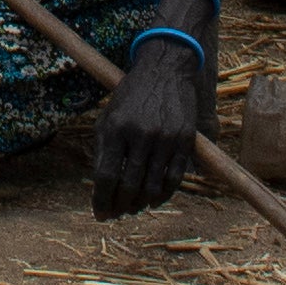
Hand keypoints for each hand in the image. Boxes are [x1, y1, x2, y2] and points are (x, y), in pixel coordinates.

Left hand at [90, 26, 209, 215]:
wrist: (165, 70)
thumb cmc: (131, 96)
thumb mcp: (108, 117)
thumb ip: (102, 150)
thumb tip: (102, 188)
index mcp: (116, 128)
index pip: (106, 176)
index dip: (102, 200)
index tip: (100, 214)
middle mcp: (141, 134)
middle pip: (129, 186)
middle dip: (121, 206)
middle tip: (117, 214)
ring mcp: (165, 137)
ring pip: (152, 187)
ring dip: (141, 204)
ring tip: (134, 208)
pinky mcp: (185, 140)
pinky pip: (174, 178)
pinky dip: (163, 194)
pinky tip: (154, 199)